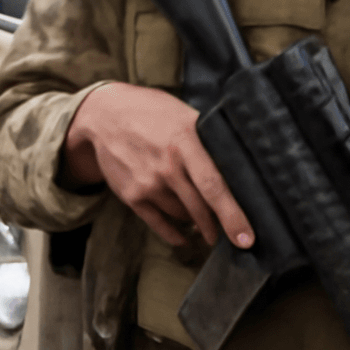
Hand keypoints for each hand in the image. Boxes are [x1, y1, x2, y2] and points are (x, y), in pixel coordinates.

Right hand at [64, 82, 254, 249]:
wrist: (103, 114)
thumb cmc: (150, 110)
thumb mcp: (181, 113)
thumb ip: (205, 137)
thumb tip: (239, 159)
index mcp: (184, 140)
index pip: (213, 185)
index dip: (232, 215)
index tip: (246, 239)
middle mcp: (165, 165)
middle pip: (199, 208)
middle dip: (219, 228)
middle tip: (234, 238)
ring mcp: (146, 182)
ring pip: (182, 215)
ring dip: (197, 223)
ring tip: (206, 223)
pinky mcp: (131, 195)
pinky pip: (158, 223)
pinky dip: (174, 233)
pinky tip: (184, 236)